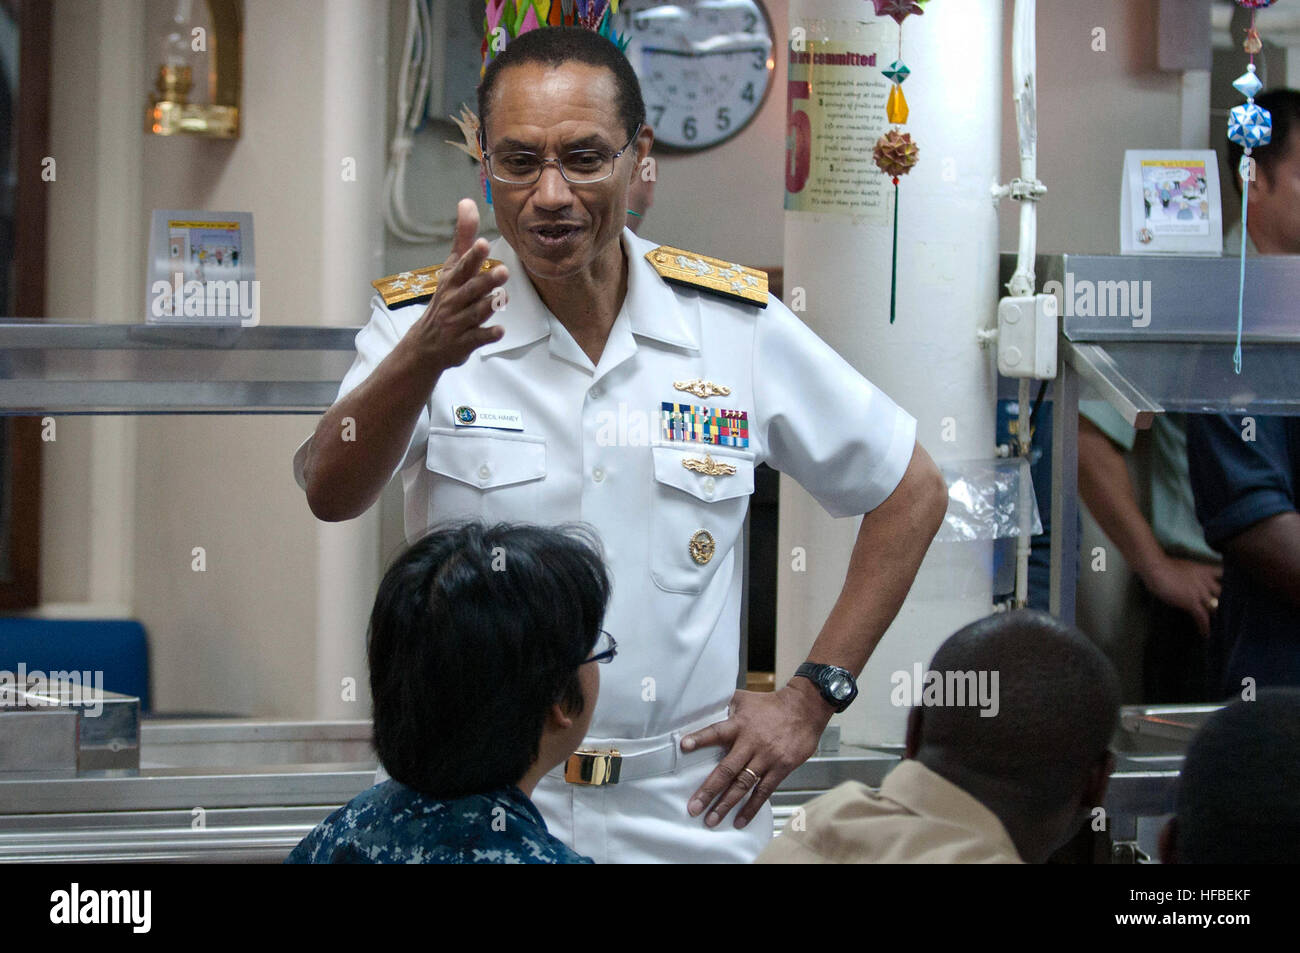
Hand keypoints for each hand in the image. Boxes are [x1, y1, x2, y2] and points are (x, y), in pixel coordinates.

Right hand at [411, 198, 508, 370]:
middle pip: (470, 289)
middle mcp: (454, 301)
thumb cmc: (445, 300)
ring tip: (503, 297)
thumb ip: (463, 238)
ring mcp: (458, 323)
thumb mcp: (451, 268)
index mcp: (451, 281)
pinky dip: (487, 335)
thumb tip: (468, 202)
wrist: (425, 345)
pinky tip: (499, 331)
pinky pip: (477, 338)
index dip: (473, 256)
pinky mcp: (464, 342)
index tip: (484, 243)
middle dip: (485, 281)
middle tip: (503, 271)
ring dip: (489, 305)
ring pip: (475, 313)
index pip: (462, 266)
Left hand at [681, 681, 830, 829]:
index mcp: (739, 725)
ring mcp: (766, 758)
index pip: (716, 732)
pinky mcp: (781, 768)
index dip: (700, 738)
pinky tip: (740, 820)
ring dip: (726, 804)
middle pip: (727, 769)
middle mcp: (751, 743)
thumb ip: (725, 705)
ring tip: (711, 820)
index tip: (683, 746)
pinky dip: (751, 807)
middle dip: (709, 790)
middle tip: (694, 807)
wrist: (804, 709)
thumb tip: (702, 705)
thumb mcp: (745, 699)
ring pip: (743, 785)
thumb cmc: (771, 704)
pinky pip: (764, 791)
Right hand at [1139, 555, 1222, 638]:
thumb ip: (1190, 575)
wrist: (1156, 568)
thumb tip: (1188, 581)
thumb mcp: (1182, 567)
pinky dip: (1205, 627)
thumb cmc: (1163, 565)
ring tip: (1220, 629)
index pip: (1223, 573)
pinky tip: (1206, 634)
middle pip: (1224, 593)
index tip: (1233, 589)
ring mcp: (1199, 592)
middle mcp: (1205, 581)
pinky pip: (1202, 617)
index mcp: (1204, 570)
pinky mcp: (1191, 602)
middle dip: (1227, 603)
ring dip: (1218, 619)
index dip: (1230, 581)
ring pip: (1215, 607)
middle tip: (1229, 614)